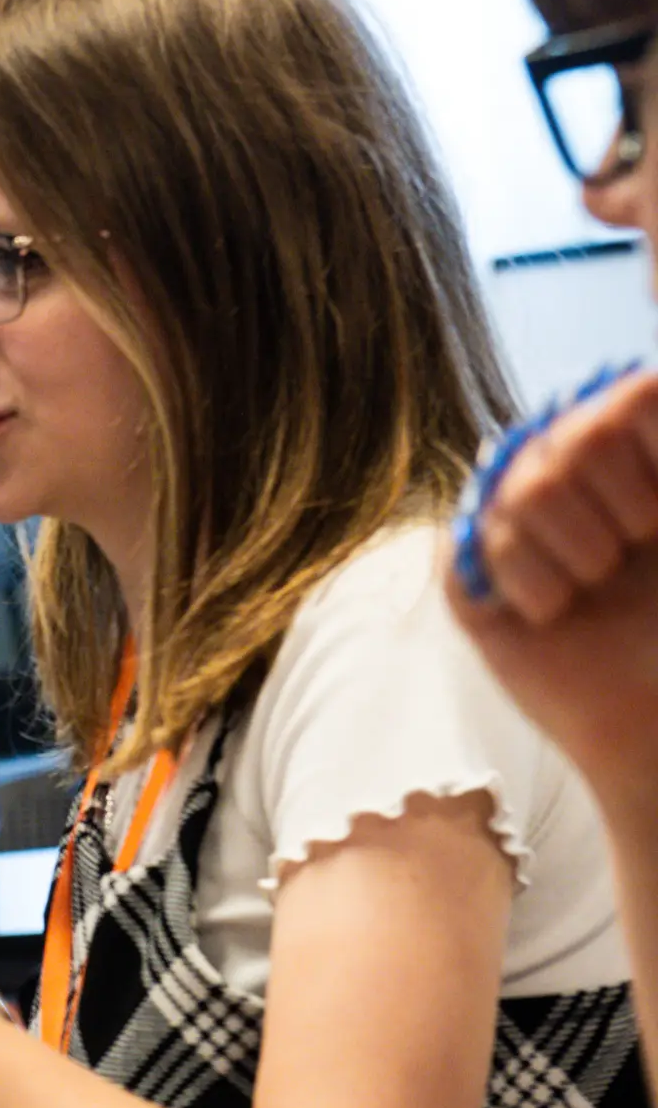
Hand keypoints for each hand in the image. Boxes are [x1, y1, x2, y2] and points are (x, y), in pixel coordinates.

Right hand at [451, 371, 657, 792]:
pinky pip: (480, 547)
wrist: (656, 717)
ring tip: (595, 588)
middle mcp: (568, 472)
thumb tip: (642, 390)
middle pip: (575, 435)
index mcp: (634, 451)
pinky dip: (534, 588)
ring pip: (526, 489)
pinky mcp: (469, 573)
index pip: (631, 397)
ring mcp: (509, 519)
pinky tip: (555, 613)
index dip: (651, 454)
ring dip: (582, 556)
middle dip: (620, 510)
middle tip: (633, 554)